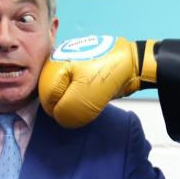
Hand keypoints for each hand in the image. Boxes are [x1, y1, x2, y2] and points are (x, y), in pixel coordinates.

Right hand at [38, 35, 155, 128]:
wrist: (134, 62)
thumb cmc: (108, 76)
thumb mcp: (85, 98)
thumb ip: (66, 111)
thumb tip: (60, 117)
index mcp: (54, 64)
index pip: (45, 95)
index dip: (57, 110)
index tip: (73, 112)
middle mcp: (56, 61)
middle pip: (52, 92)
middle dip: (65, 104)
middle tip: (83, 105)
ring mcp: (67, 63)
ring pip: (62, 90)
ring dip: (73, 100)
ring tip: (89, 99)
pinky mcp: (78, 68)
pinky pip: (71, 86)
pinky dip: (79, 94)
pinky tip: (90, 94)